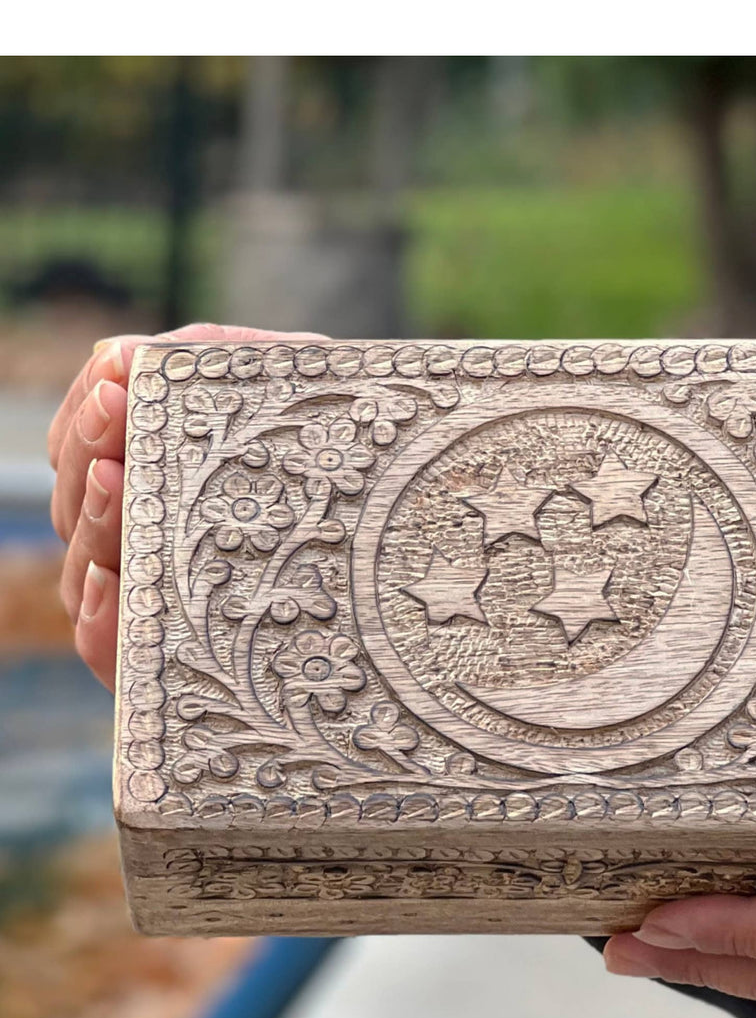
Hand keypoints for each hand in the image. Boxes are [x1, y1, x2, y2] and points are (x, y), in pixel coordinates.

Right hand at [48, 323, 326, 688]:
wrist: (416, 545)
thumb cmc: (350, 462)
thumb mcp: (303, 391)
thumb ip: (225, 359)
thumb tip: (126, 354)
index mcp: (164, 477)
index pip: (91, 444)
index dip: (92, 404)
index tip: (118, 372)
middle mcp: (153, 540)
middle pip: (78, 504)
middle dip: (87, 450)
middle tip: (114, 411)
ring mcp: (164, 603)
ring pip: (88, 571)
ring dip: (94, 523)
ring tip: (114, 481)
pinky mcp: (186, 663)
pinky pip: (117, 651)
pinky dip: (104, 623)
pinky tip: (112, 583)